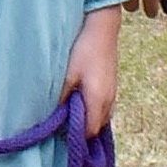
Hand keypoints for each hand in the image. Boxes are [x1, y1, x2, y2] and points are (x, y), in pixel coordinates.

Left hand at [64, 7, 121, 135]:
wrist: (102, 30)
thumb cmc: (83, 51)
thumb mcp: (67, 75)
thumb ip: (62, 98)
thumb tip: (54, 116)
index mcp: (98, 101)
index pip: (89, 132)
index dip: (75, 137)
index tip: (60, 133)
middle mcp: (109, 101)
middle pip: (96, 127)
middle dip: (81, 130)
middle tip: (62, 124)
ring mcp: (113, 94)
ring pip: (101, 117)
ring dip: (87, 119)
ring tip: (69, 113)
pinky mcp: (112, 86)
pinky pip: (103, 107)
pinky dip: (93, 110)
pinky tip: (80, 101)